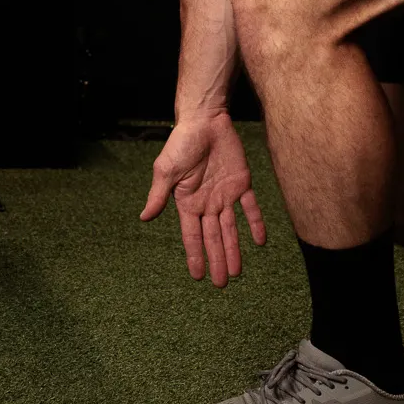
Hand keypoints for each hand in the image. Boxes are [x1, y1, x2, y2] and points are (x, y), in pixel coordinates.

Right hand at [139, 112, 267, 286]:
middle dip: (217, 260)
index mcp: (187, 202)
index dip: (195, 256)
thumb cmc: (181, 143)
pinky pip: (250, 207)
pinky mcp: (241, 183)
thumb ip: (158, 195)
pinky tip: (259, 241)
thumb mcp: (166, 170)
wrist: (204, 120)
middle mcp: (206, 203)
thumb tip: (144, 218)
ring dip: (234, 249)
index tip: (198, 277)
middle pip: (213, 237)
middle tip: (222, 283)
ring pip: (231, 229)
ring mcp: (225, 194)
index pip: (192, 235)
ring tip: (237, 272)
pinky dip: (255, 223)